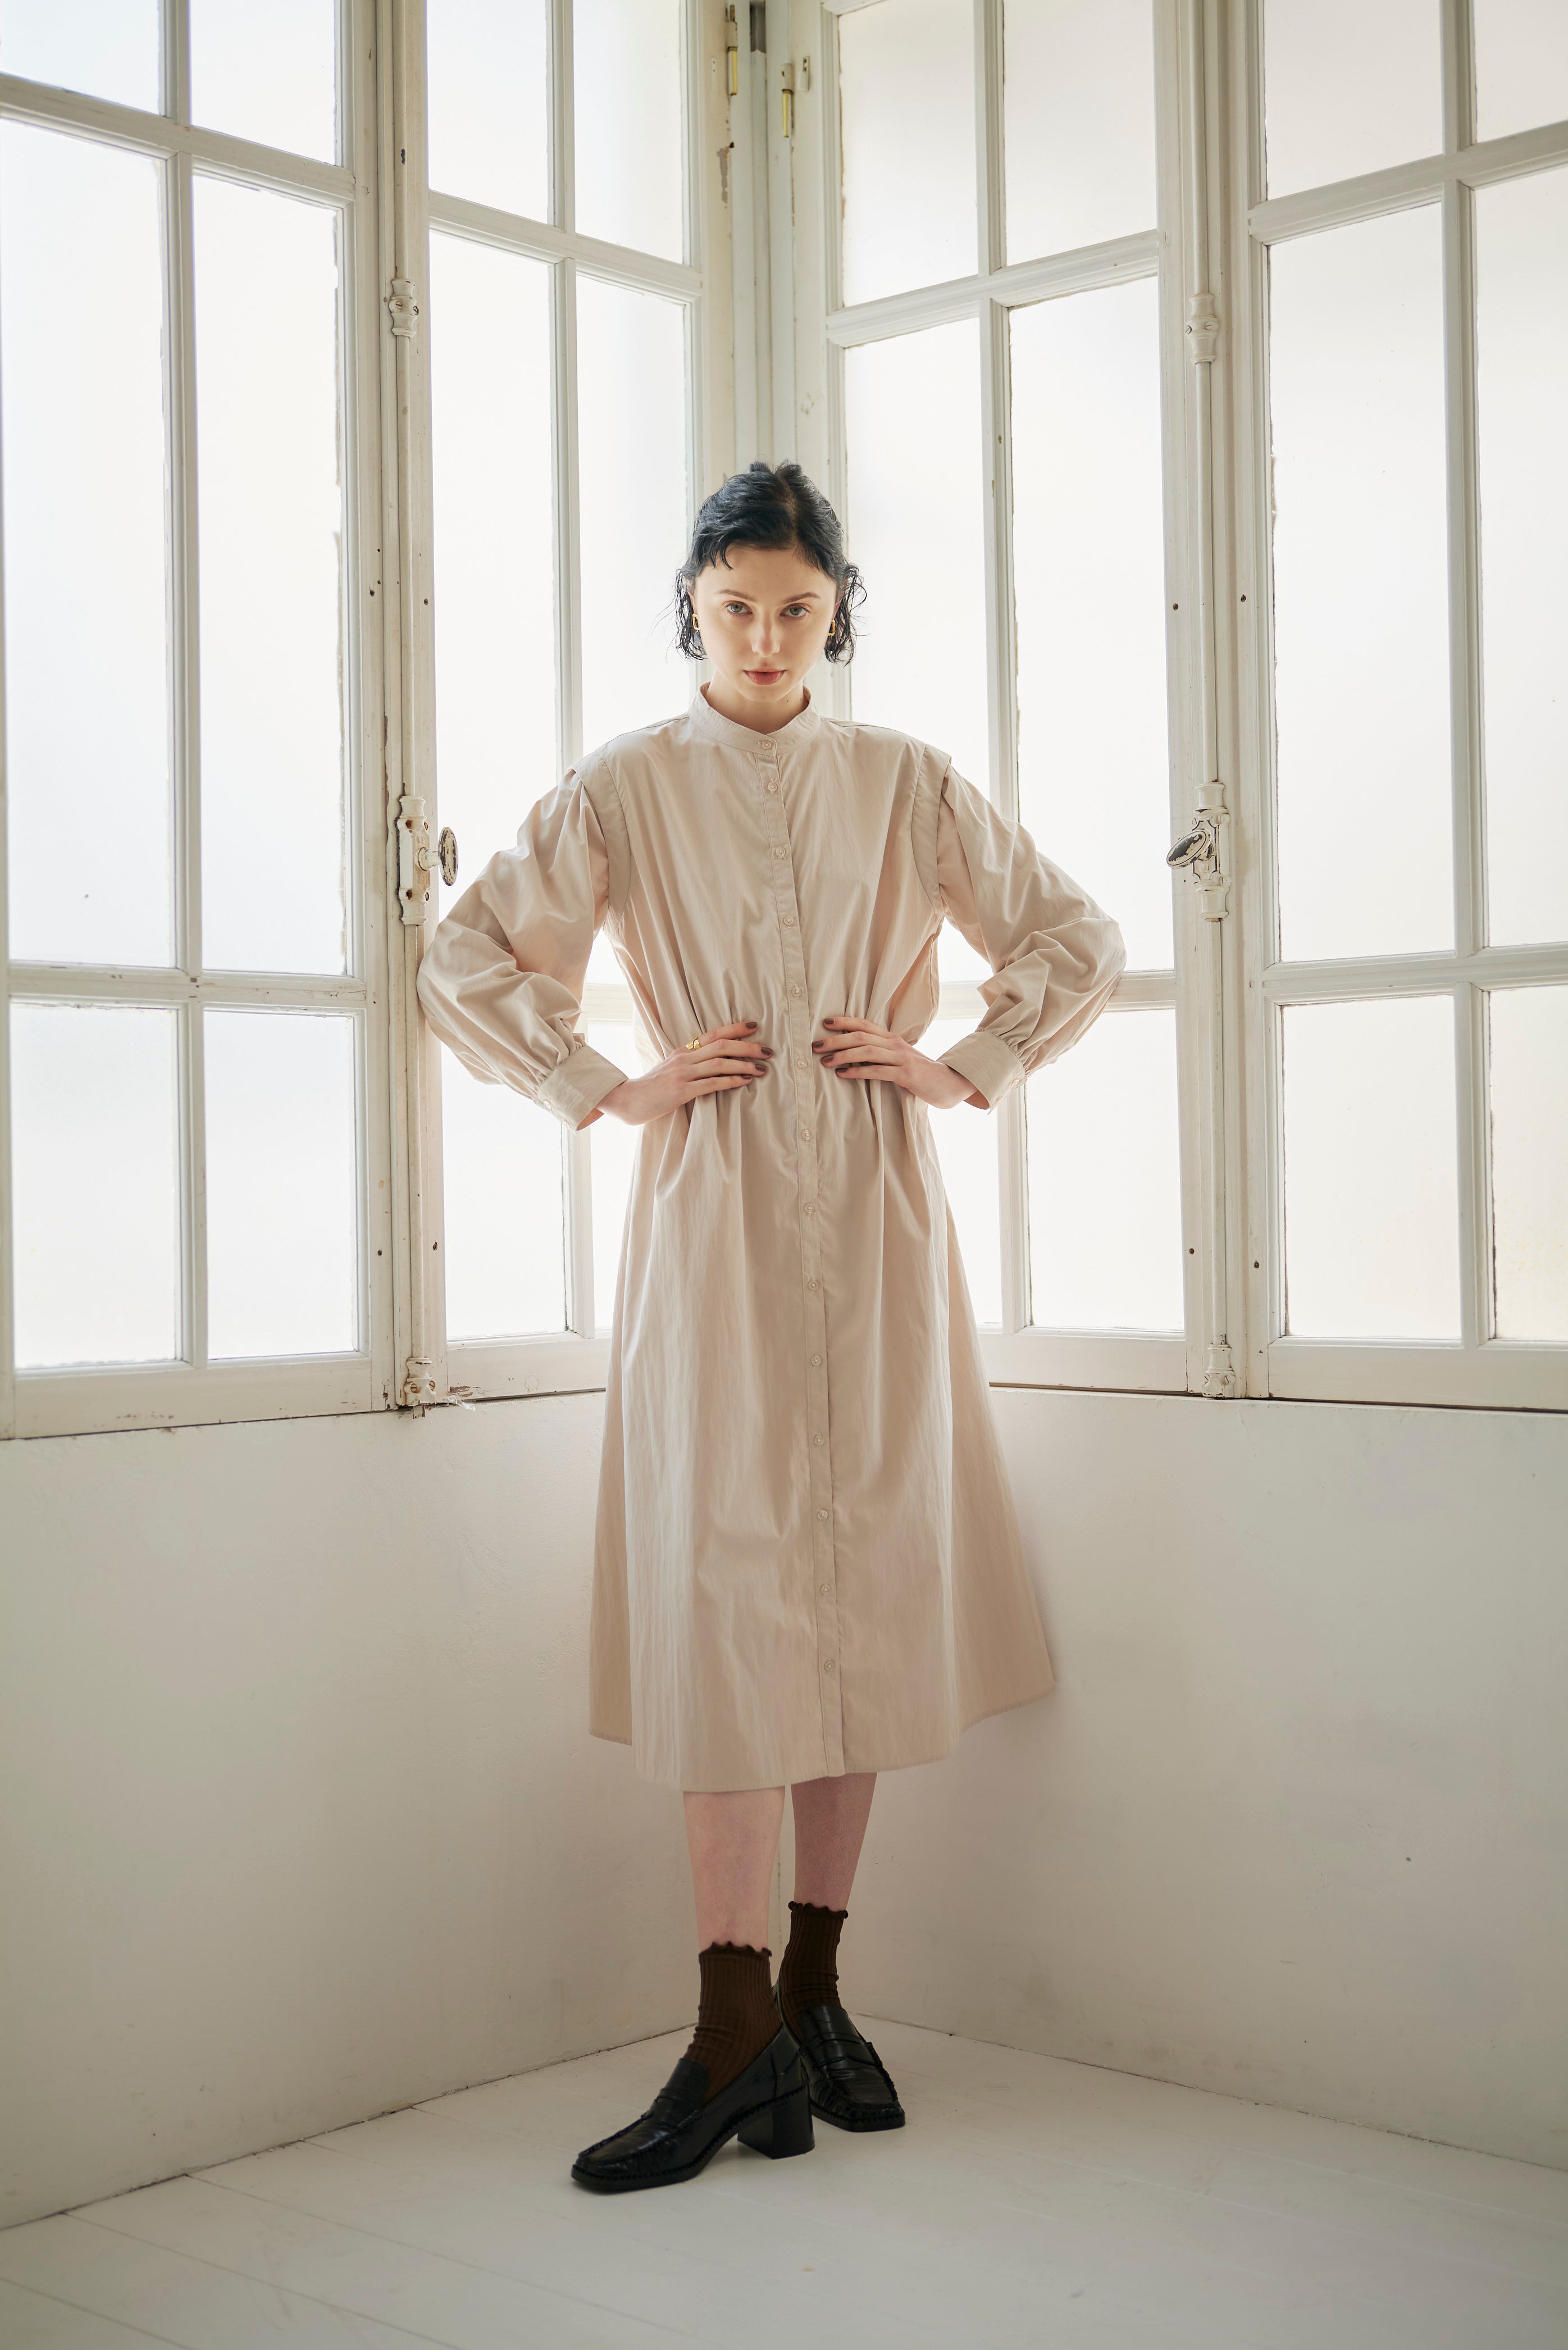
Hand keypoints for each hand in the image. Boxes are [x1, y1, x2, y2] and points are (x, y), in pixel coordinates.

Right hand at [585, 1021, 771, 1129]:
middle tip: (767, 1051)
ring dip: (743, 1065)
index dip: (735, 1028)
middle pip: (721, 1045)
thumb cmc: (653, 1087)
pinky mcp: (681, 1091)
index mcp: (682, 1051)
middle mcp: (684, 1058)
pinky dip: (731, 1081)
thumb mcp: (671, 1069)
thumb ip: (691, 1063)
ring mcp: (682, 1074)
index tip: (755, 1026)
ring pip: (719, 1063)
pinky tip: (745, 1081)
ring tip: (761, 1068)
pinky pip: (711, 1084)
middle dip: (747, 1047)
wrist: (629, 1100)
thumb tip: (716, 1062)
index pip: (713, 1034)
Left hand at [813, 1014, 986, 1109]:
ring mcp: (901, 1058)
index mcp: (892, 1039)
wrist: (950, 1084)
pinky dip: (857, 1071)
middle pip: (860, 1035)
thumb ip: (880, 1054)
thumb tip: (852, 1055)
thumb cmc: (920, 1074)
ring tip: (824, 1060)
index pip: (865, 1024)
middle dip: (835, 1039)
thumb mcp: (899, 1059)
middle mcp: (895, 1044)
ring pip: (866, 1050)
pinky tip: (843, 1074)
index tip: (824, 1023)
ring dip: (842, 1054)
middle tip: (815, 1045)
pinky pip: (877, 1071)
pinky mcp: (906, 1074)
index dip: (844, 1021)